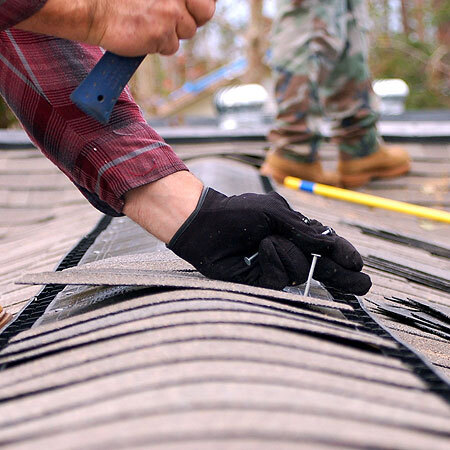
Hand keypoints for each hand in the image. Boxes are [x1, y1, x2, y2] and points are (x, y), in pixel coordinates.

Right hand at [17, 0, 215, 55]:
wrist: (95, 9)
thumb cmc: (119, 0)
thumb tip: (200, 4)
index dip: (201, 4)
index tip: (195, 8)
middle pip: (204, 13)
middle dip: (192, 17)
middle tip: (173, 18)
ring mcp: (170, 14)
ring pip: (187, 31)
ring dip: (171, 32)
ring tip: (150, 24)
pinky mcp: (162, 33)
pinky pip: (171, 47)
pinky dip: (159, 45)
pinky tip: (144, 35)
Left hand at [168, 187, 371, 293]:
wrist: (206, 222)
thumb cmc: (239, 212)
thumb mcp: (276, 214)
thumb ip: (305, 231)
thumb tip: (333, 245)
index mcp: (296, 234)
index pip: (326, 248)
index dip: (343, 256)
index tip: (357, 264)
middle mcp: (289, 253)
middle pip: (322, 271)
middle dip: (343, 278)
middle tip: (362, 285)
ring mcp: (275, 269)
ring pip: (300, 271)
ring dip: (286, 252)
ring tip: (265, 240)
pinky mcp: (259, 282)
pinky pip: (279, 279)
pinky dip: (273, 261)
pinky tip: (260, 250)